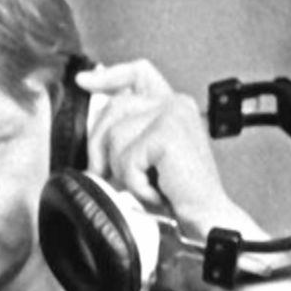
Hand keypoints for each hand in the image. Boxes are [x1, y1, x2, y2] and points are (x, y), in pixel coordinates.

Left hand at [75, 59, 245, 238]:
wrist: (206, 217)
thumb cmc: (178, 194)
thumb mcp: (146, 157)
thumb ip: (129, 134)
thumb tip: (95, 126)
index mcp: (172, 106)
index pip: (138, 73)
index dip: (109, 75)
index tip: (84, 80)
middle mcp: (175, 104)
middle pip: (114, 107)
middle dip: (100, 144)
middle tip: (110, 174)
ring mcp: (173, 114)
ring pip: (115, 135)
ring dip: (122, 170)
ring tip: (147, 183)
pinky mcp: (168, 132)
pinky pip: (127, 158)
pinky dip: (135, 182)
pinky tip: (156, 190)